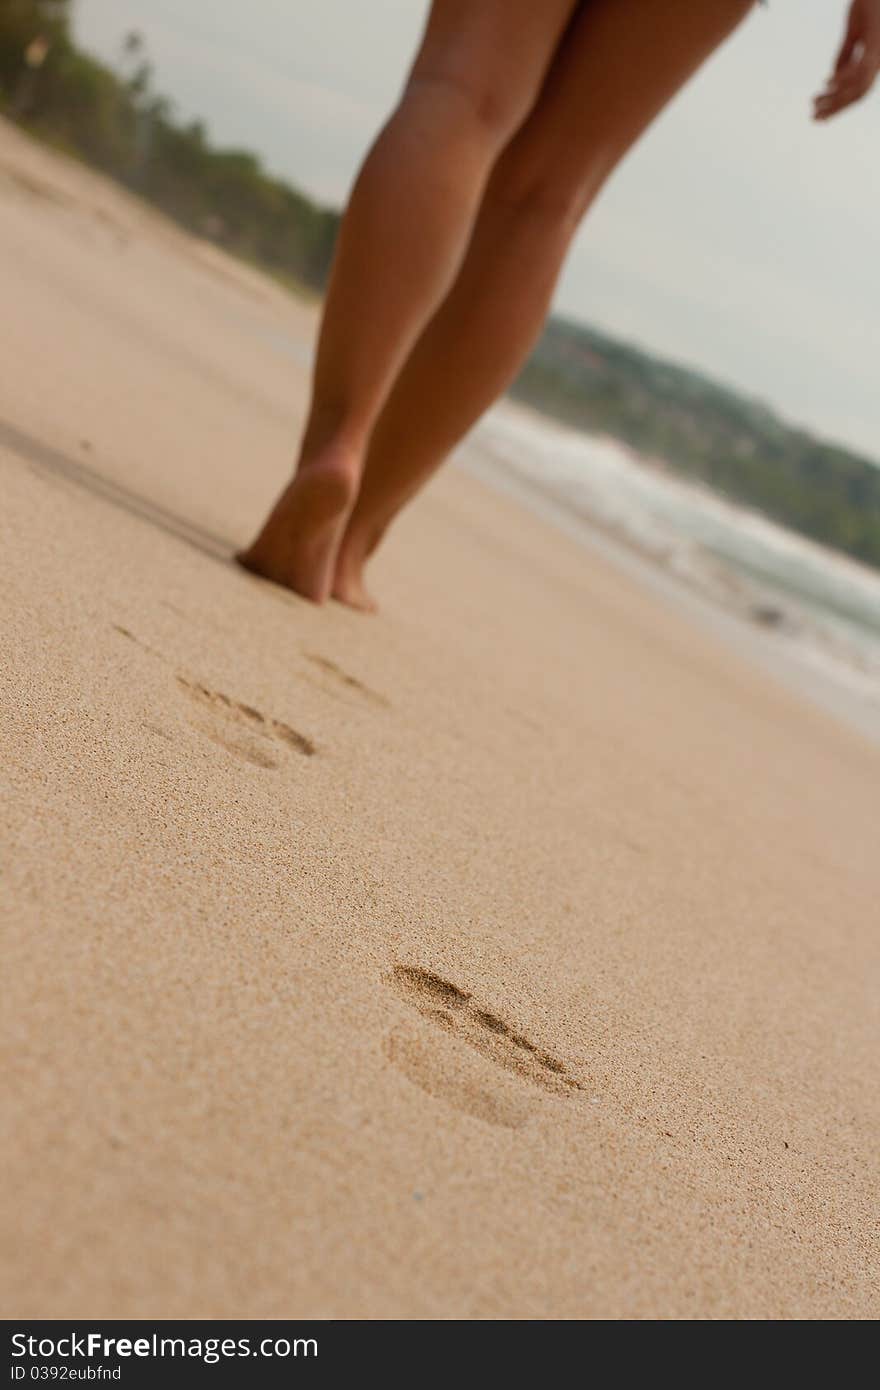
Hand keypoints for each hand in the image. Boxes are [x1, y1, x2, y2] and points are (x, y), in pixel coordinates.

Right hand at [813, 0, 879, 119]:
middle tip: (813, 119)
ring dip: (835, 98)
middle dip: (835, 109)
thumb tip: (832, 76)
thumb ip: (845, 54)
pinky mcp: (877, 43)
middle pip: (857, 94)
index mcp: (876, 61)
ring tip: (815, 103)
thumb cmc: (870, 4)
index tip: (819, 114)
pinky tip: (827, 83)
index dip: (839, 106)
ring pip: (858, 86)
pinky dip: (843, 78)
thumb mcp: (854, 32)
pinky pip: (860, 68)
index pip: (857, 91)